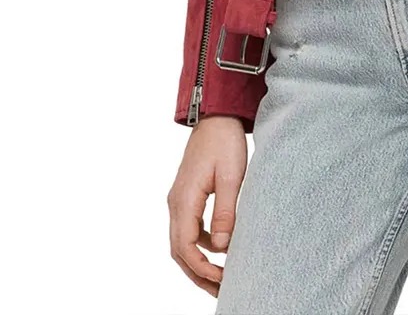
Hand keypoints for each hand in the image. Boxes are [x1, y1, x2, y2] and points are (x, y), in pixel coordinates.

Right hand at [167, 115, 247, 296]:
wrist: (216, 117)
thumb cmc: (225, 142)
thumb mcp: (232, 176)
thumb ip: (226, 211)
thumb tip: (223, 248)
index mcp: (183, 200)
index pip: (184, 246)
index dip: (200, 268)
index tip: (220, 280)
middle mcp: (175, 203)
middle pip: (179, 250)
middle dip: (198, 274)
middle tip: (220, 291)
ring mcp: (179, 201)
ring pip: (183, 242)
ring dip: (199, 262)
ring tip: (221, 278)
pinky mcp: (188, 197)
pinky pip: (190, 229)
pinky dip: (202, 246)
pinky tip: (221, 252)